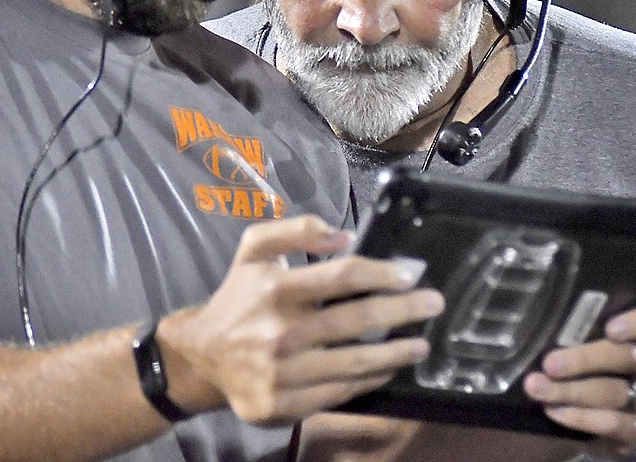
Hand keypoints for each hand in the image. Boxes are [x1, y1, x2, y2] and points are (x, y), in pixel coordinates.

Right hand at [159, 215, 444, 424]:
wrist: (203, 355)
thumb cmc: (239, 296)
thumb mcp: (255, 250)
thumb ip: (295, 230)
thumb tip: (343, 235)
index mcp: (274, 288)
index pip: (341, 277)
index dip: (381, 274)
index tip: (410, 275)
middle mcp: (279, 332)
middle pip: (355, 320)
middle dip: (402, 311)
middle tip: (433, 304)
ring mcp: (281, 373)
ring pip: (352, 364)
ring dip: (394, 354)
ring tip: (420, 345)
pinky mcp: (281, 406)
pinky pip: (337, 394)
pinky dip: (367, 382)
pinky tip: (385, 370)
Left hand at [522, 298, 635, 458]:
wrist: (587, 407)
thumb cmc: (586, 356)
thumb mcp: (586, 334)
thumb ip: (579, 322)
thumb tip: (542, 311)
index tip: (610, 328)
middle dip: (587, 359)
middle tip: (550, 364)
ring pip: (621, 393)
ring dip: (574, 391)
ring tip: (538, 388)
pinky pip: (618, 425)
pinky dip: (582, 418)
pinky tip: (555, 411)